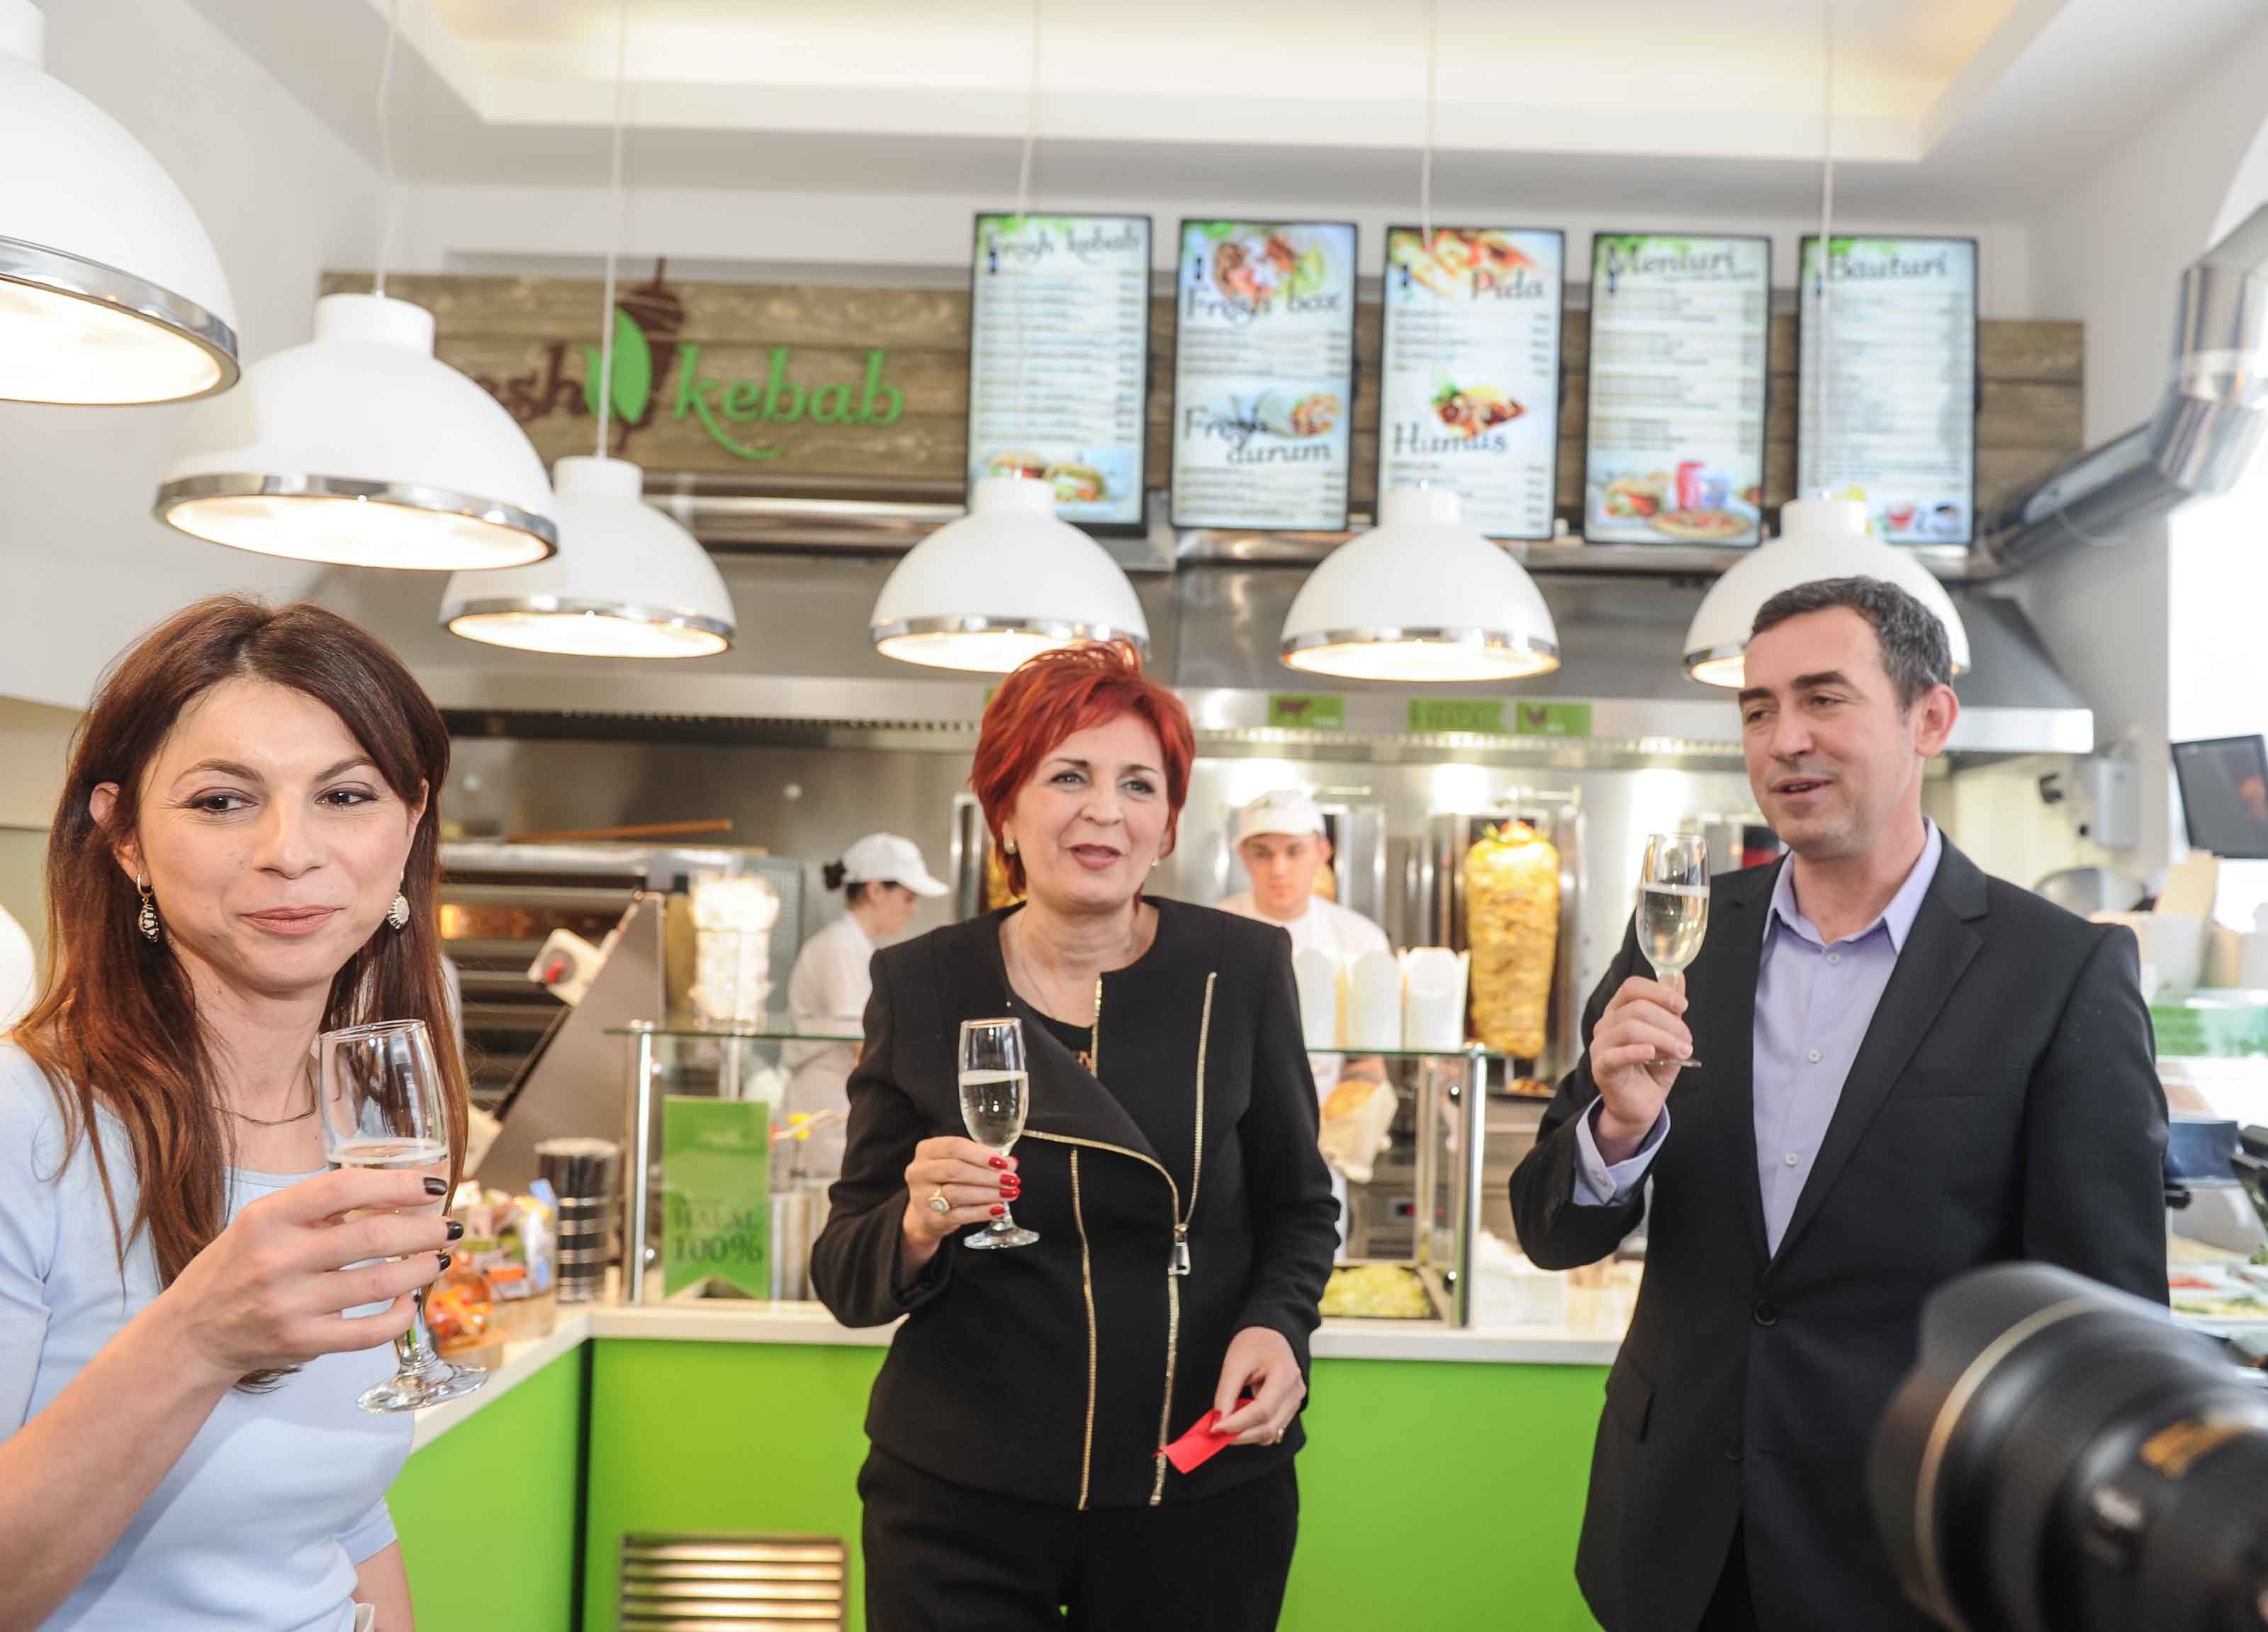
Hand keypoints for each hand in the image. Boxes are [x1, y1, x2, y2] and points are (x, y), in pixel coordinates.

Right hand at [159, 1168, 456, 1385]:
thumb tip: (395, 1193)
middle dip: (424, 1230)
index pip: (343, 1188)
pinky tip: (411, 1301)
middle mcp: (278, 1259)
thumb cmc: (238, 1267)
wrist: (193, 1333)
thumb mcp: (264, 1223)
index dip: (397, 1184)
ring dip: (421, 1268)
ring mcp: (291, 1305)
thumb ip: (318, 1209)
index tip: (433, 1185)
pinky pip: (368, 1332)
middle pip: (372, 1237)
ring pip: (379, 1284)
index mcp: (268, 1217)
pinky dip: (400, 1316)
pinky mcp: (302, 1343)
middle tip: (450, 1226)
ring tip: (440, 1258)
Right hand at [897, 1137, 1019, 1271]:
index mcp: (927, 1150)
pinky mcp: (930, 1218)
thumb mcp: (961, 1164)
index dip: (981, 1154)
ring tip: (1009, 1194)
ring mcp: (921, 1196)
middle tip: (1011, 1179)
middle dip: (987, 1175)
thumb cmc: (946, 1181)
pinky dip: (982, 1212)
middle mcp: (919, 1171)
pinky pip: (959, 1215)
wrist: (925, 1214)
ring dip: (988, 1193)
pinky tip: (999, 1209)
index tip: (1003, 1162)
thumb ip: (984, 1160)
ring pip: (957, 1193)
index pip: (954, 1146)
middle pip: (956, 1169)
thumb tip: (1011, 1163)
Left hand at [1212, 1326, 1305, 1446]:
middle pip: (1269, 1427)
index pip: (1263, 1410)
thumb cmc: (1254, 1343)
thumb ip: (1226, 1393)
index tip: (1216, 1428)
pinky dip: (1254, 1430)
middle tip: (1216, 1432)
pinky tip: (1240, 1419)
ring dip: (1246, 1434)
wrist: (1270, 1335)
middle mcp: (1295, 1392)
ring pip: (1271, 1433)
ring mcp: (1296, 1401)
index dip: (1238, 1423)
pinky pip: (1272, 1428)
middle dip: (1240, 1434)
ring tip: (1227, 1423)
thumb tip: (1218, 1421)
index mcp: (1285, 1375)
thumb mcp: (1234, 1362)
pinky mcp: (1290, 1408)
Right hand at [1587, 974, 1690, 1160]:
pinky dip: (1637, 1051)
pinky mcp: (1601, 1067)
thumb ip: (1670, 1008)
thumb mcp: (1668, 1035)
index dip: (1659, 991)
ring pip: (1630, 1028)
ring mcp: (1600, 1045)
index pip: (1632, 987)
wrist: (1641, 1105)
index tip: (1682, 1005)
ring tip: (1682, 1052)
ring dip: (1663, 1038)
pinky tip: (1653, 1054)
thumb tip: (1679, 978)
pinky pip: (1616, 1054)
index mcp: (1619, 1010)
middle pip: (1637, 1008)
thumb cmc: (1653, 1068)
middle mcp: (1606, 1024)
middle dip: (1669, 1022)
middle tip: (1687, 1041)